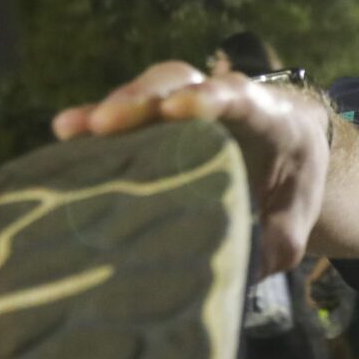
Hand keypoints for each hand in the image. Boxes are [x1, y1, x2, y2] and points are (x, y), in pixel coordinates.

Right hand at [52, 61, 329, 275]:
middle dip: (142, 100)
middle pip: (181, 83)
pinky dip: (98, 122)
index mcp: (269, 117)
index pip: (240, 98)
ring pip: (150, 92)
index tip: (179, 109)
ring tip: (73, 129)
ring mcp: (187, 105)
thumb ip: (270, 244)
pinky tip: (65, 133)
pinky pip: (129, 114)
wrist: (291, 160)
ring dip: (112, 108)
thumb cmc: (291, 191)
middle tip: (106, 122)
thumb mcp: (292, 225)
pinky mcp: (161, 122)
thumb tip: (233, 274)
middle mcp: (222, 98)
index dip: (209, 99)